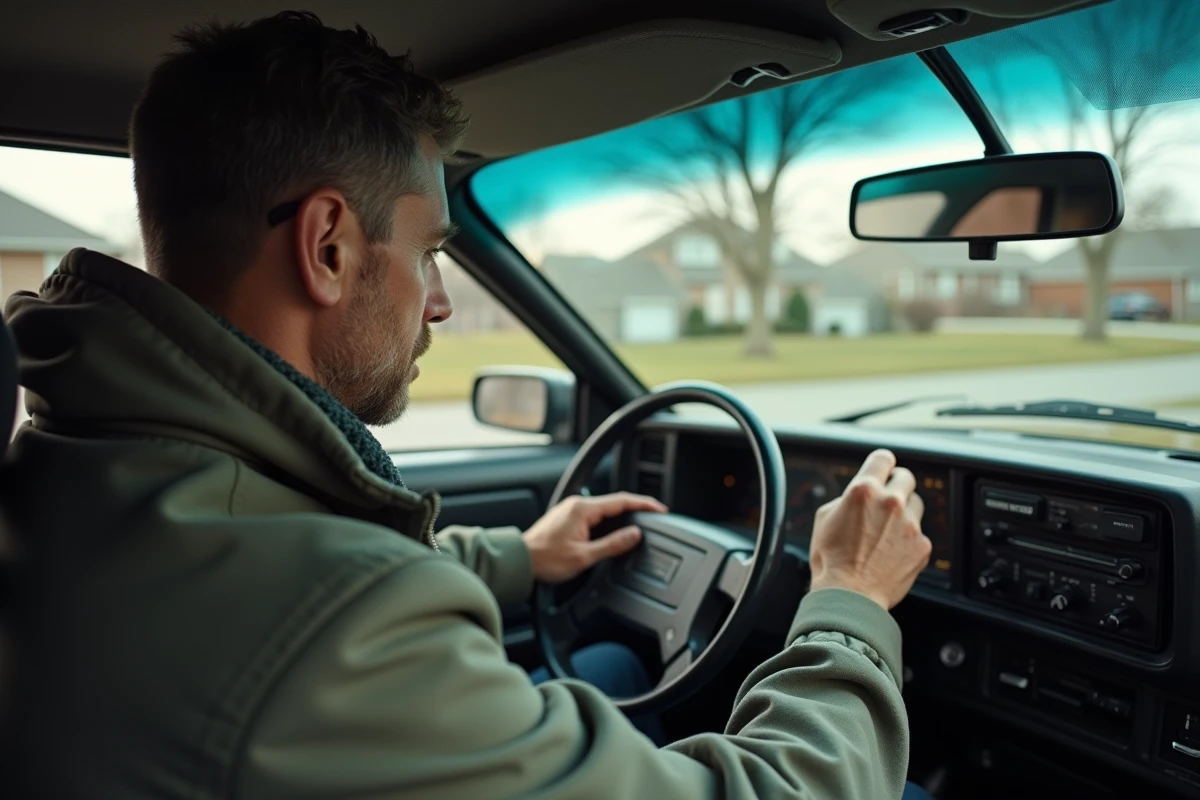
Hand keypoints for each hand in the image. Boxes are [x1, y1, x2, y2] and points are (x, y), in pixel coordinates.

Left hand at [524, 492, 666, 582]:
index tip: (660, 509)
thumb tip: (635, 535)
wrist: (520, 561)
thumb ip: (612, 544)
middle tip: (655, 517)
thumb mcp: (583, 556)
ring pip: (605, 509)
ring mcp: (571, 509)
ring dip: (622, 515)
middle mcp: (577, 504)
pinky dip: (609, 520)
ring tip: (640, 524)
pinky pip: (594, 514)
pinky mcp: (567, 517)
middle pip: (615, 502)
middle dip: (636, 509)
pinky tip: (615, 530)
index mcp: (583, 509)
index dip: (644, 504)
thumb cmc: (545, 560)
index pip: (622, 501)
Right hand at [808, 449, 930, 609]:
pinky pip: (919, 533)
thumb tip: (856, 496)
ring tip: (888, 529)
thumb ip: (845, 499)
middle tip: (886, 499)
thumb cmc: (831, 560)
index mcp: (863, 491)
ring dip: (905, 511)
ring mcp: (909, 524)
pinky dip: (908, 540)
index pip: (883, 458)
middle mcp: (890, 503)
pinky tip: (892, 552)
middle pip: (906, 477)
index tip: (882, 469)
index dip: (881, 464)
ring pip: (916, 504)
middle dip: (896, 485)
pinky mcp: (922, 545)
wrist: (849, 596)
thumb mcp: (824, 518)